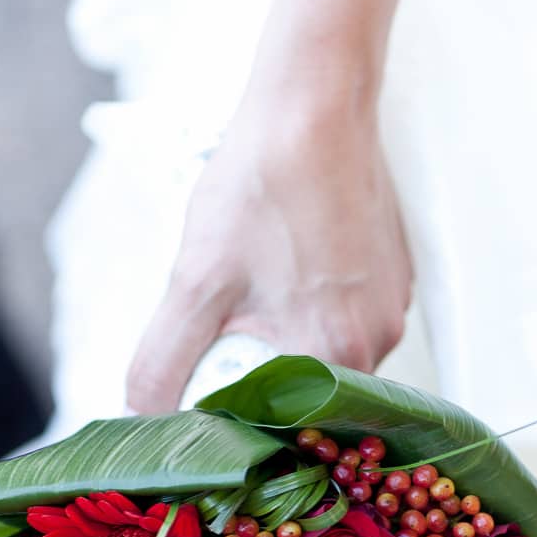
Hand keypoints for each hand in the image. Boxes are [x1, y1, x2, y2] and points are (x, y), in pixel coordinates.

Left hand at [125, 102, 411, 412]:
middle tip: (225, 328)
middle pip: (309, 393)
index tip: (210, 386)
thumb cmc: (259, 188)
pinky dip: (317, 305)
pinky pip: (352, 316)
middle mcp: (379, 341)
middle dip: (262, 373)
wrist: (314, 110)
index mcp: (337, 356)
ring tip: (255, 286)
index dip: (242, 415)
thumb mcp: (195, 281)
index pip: (285, 426)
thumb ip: (164, 360)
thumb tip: (140, 414)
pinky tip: (288, 263)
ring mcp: (393, 307)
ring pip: (330, 353)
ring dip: (289, 337)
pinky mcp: (397, 277)